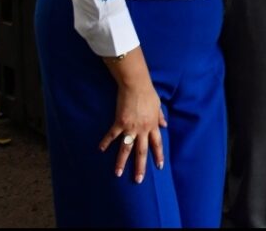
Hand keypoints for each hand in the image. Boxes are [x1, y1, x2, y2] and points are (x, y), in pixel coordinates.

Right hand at [99, 50, 166, 181]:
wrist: (136, 85)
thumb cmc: (148, 93)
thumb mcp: (158, 105)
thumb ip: (160, 117)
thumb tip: (165, 125)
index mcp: (153, 125)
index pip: (157, 144)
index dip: (158, 155)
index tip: (159, 167)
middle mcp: (143, 129)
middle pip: (142, 151)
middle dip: (140, 167)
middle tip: (138, 180)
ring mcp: (131, 127)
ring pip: (126, 148)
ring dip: (121, 162)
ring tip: (117, 174)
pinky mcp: (119, 122)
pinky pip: (112, 135)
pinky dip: (106, 142)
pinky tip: (100, 150)